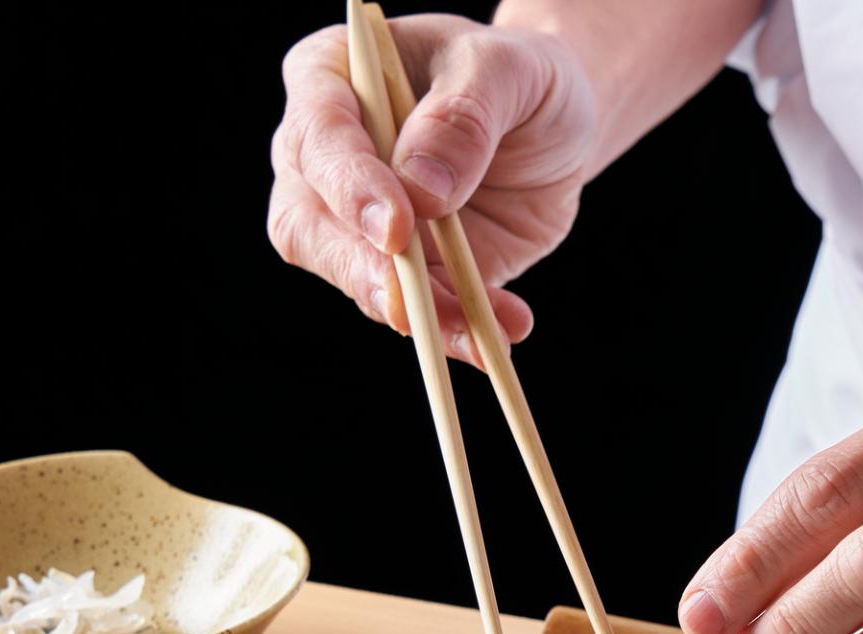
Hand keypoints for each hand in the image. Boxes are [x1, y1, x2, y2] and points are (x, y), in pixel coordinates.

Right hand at [267, 15, 595, 357]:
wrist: (555, 126)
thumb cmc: (517, 76)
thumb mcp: (508, 68)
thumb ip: (465, 116)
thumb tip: (421, 186)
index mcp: (331, 78)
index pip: (316, 135)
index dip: (349, 185)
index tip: (396, 226)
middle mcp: (327, 156)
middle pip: (307, 223)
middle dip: (359, 268)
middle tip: (409, 304)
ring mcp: (358, 222)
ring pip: (358, 279)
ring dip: (420, 315)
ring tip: (481, 332)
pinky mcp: (406, 271)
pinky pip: (416, 312)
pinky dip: (454, 331)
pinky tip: (497, 335)